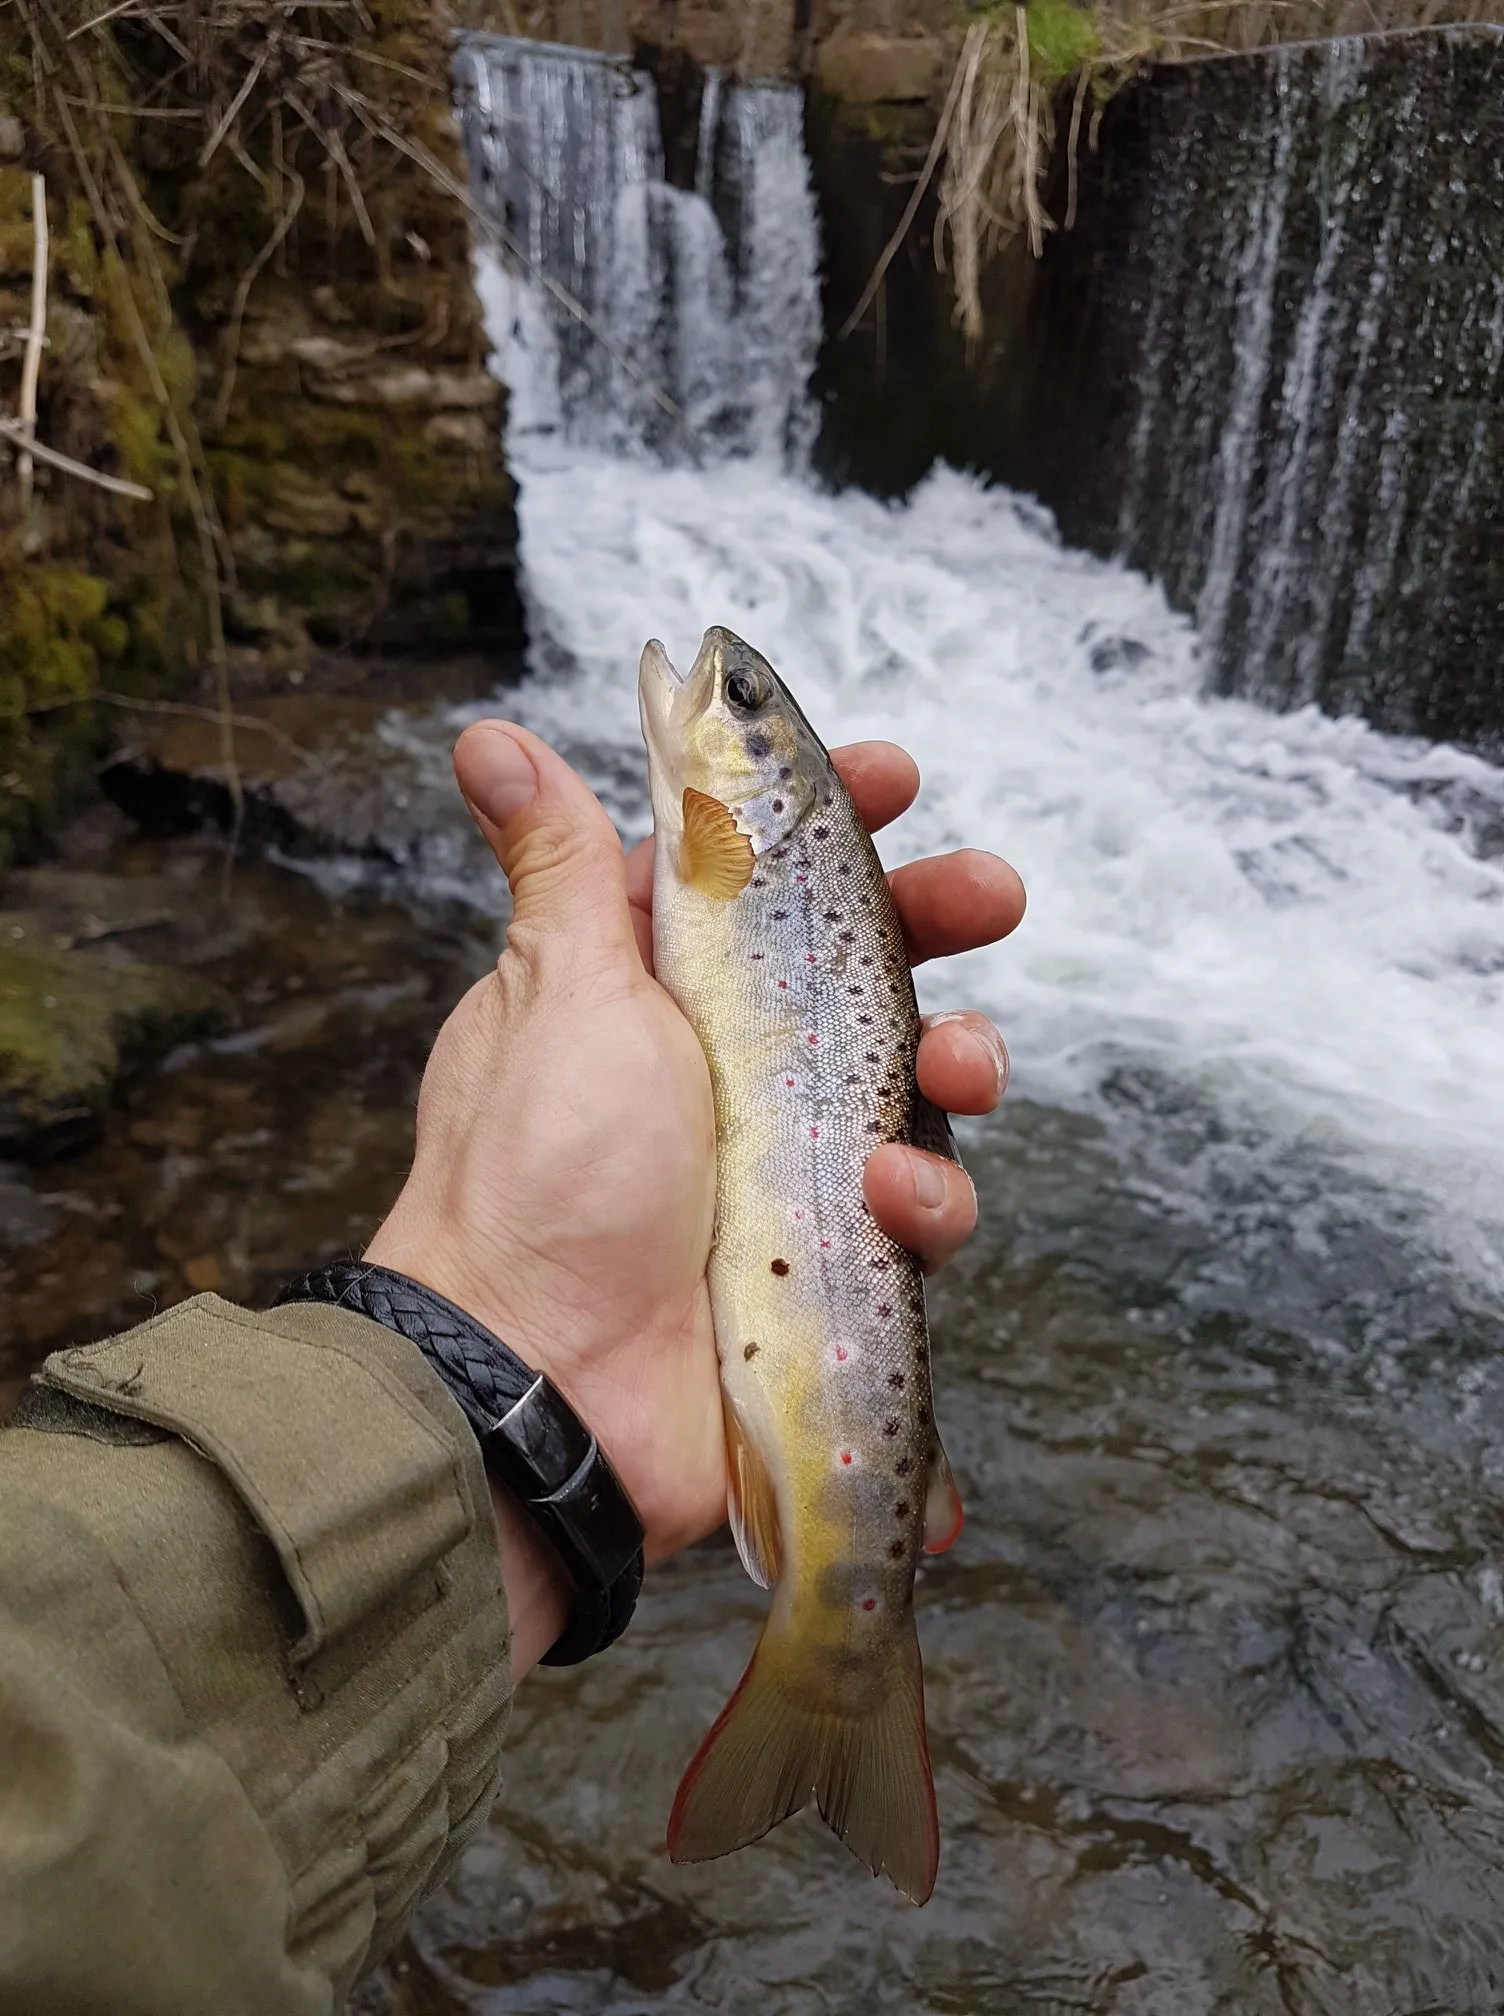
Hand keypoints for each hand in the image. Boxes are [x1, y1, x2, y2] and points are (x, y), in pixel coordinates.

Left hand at [366, 724, 1024, 1673]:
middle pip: (865, 968)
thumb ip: (562, 863)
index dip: (833, 821)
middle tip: (993, 893)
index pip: (761, 875)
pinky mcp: (828, 1258)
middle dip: (940, 920)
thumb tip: (491, 737)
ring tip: (960, 1068)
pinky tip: (891, 1200)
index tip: (896, 778)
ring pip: (915, 1087)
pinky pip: (915, 1213)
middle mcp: (730, 1067)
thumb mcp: (558, 989)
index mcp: (661, 985)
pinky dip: (924, 1203)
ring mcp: (785, 1165)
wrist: (538, 1380)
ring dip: (960, 1062)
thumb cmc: (533, 1172)